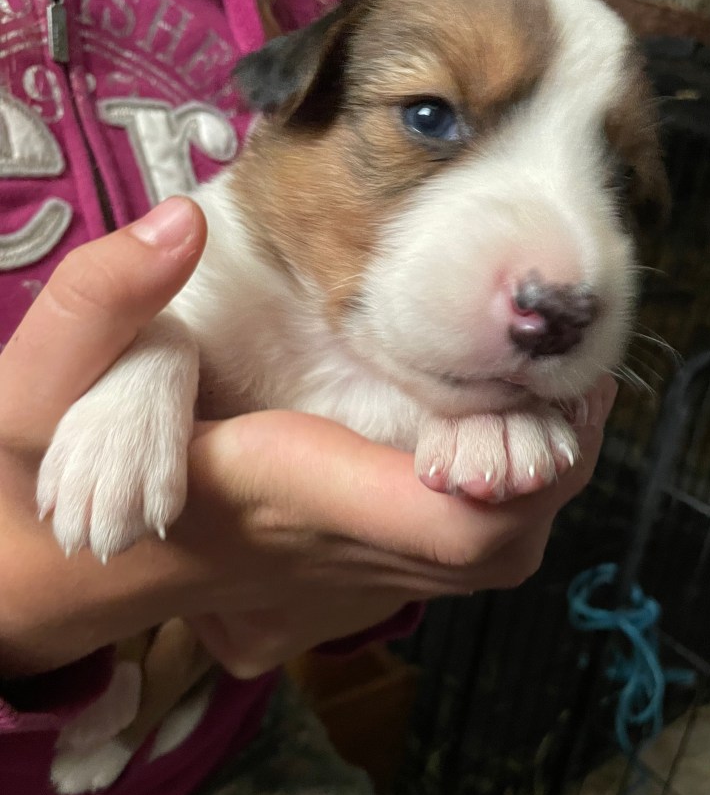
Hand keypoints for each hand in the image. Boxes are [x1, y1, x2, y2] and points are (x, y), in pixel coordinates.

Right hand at [0, 194, 613, 678]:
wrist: (38, 568)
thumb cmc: (32, 479)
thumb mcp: (36, 387)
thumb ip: (98, 308)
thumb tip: (176, 226)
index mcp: (274, 495)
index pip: (445, 525)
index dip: (519, 473)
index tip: (549, 391)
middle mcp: (325, 546)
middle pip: (494, 548)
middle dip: (555, 463)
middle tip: (571, 365)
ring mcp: (336, 568)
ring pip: (483, 556)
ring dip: (535, 474)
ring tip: (543, 382)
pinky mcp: (334, 564)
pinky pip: (447, 549)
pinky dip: (493, 490)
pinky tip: (486, 422)